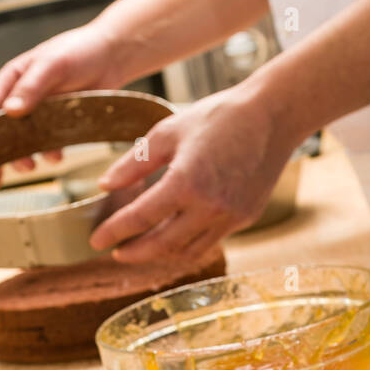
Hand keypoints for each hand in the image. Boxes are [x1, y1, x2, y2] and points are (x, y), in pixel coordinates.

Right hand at [0, 22, 122, 182]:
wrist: (112, 56)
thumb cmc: (79, 51)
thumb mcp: (53, 64)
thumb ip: (31, 87)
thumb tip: (10, 111)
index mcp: (10, 80)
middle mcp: (20, 98)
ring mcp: (39, 113)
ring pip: (22, 142)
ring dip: (22, 158)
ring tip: (31, 168)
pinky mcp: (57, 124)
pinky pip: (47, 144)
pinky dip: (49, 154)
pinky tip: (58, 157)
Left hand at [90, 85, 295, 261]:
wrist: (273, 116)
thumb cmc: (219, 117)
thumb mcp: (168, 132)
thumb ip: (133, 163)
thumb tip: (105, 185)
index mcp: (186, 182)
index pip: (140, 218)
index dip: (114, 232)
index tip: (96, 240)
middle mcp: (209, 206)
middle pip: (162, 245)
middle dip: (134, 253)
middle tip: (116, 253)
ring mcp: (230, 216)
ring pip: (186, 250)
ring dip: (160, 254)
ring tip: (142, 247)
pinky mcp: (245, 218)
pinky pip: (209, 241)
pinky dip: (185, 244)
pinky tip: (172, 236)